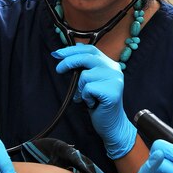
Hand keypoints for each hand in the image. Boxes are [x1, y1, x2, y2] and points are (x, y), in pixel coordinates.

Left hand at [53, 45, 135, 159]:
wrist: (112, 124)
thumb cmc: (99, 103)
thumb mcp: (92, 81)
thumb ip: (86, 66)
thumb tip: (73, 48)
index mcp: (110, 65)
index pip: (90, 50)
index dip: (73, 50)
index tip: (58, 54)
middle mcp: (114, 70)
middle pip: (87, 57)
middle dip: (69, 61)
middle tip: (59, 69)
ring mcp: (115, 80)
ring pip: (85, 76)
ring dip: (79, 89)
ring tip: (85, 98)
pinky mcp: (112, 92)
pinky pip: (88, 89)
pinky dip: (85, 97)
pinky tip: (92, 103)